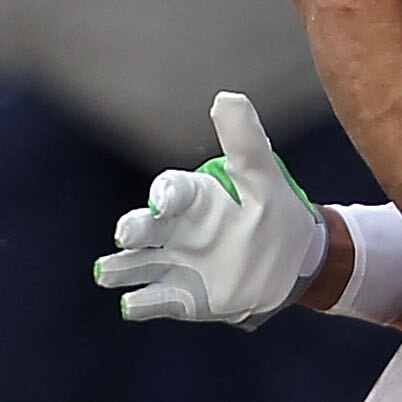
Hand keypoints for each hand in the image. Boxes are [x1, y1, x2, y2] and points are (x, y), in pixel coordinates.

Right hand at [93, 92, 324, 326]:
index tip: (167, 201)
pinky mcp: (180, 297)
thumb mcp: (265, 179)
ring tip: (108, 272)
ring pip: (136, 264)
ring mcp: (173, 263)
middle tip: (128, 233)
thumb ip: (246, 143)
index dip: (167, 194)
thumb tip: (228, 97)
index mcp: (192, 198)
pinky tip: (130, 304)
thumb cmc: (274, 213)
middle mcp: (173, 229)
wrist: (293, 264)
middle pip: (144, 227)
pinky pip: (153, 300)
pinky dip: (141, 303)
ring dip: (121, 268)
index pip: (171, 191)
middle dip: (134, 229)